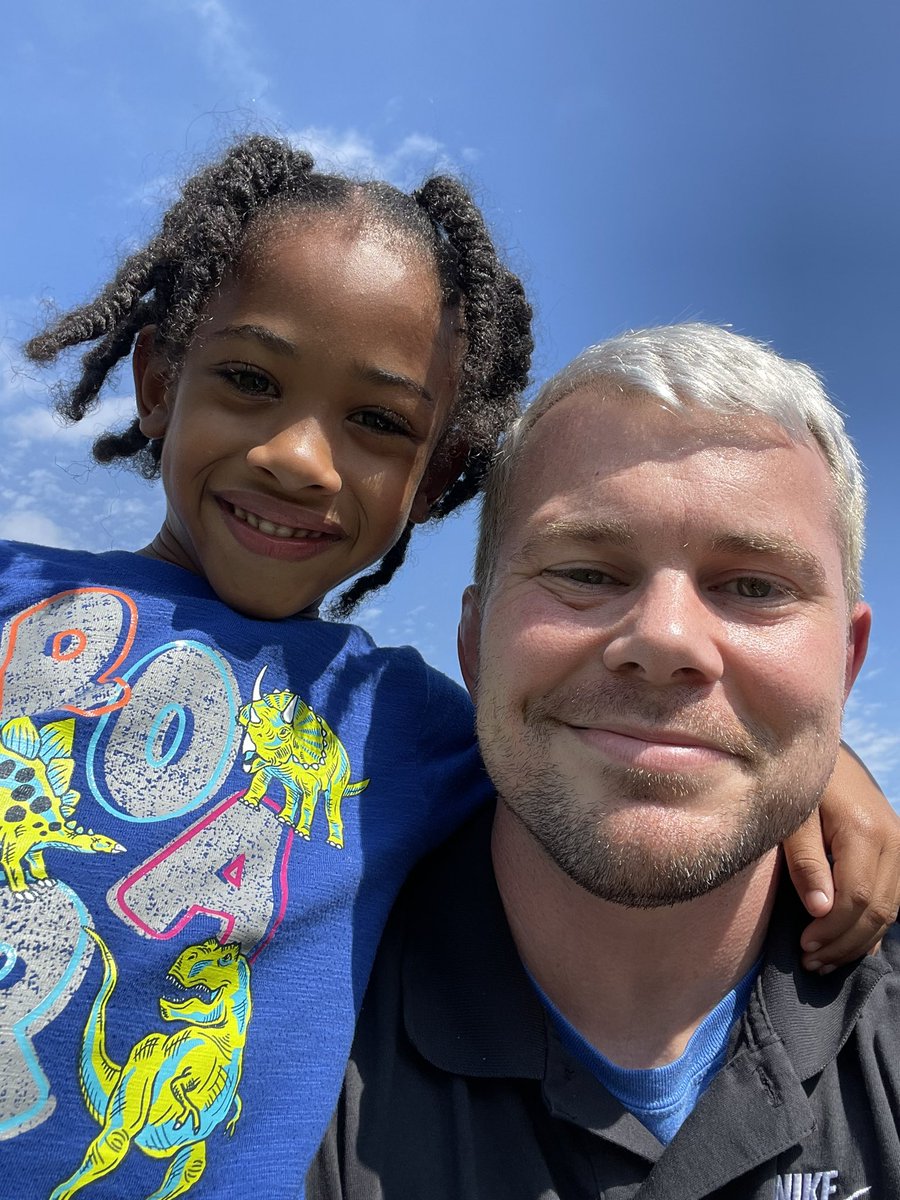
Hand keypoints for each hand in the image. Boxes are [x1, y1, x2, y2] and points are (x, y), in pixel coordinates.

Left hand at [783, 744, 899, 971]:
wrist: (826, 754)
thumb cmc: (800, 783)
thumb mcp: (792, 816)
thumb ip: (804, 860)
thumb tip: (819, 910)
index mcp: (863, 830)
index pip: (856, 897)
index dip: (832, 930)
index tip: (803, 947)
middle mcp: (892, 840)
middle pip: (877, 910)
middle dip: (843, 943)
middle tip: (810, 963)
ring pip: (890, 910)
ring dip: (858, 941)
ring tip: (823, 961)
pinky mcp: (898, 850)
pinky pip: (894, 899)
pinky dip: (873, 927)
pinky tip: (850, 946)